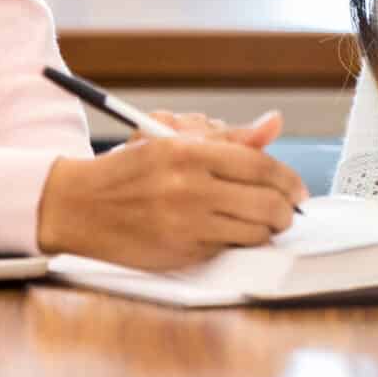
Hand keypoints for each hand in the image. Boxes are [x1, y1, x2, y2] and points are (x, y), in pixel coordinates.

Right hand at [35, 112, 304, 270]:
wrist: (81, 206)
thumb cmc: (130, 170)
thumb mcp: (173, 140)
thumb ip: (228, 138)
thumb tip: (274, 124)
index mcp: (188, 153)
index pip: (260, 165)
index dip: (288, 179)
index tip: (297, 188)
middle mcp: (189, 188)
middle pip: (266, 202)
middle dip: (287, 209)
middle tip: (289, 209)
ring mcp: (186, 224)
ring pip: (254, 231)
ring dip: (269, 229)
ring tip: (267, 222)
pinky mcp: (183, 253)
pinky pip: (229, 248)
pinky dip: (239, 241)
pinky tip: (234, 232)